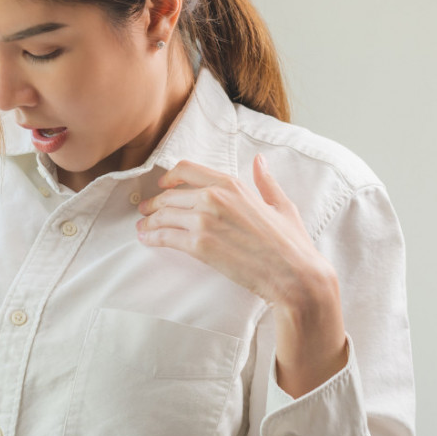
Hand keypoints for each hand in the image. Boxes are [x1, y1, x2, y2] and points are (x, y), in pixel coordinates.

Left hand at [135, 154, 324, 306]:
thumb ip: (266, 181)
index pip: (186, 170)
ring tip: (142, 227)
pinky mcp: (200, 245)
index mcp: (232, 184)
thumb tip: (259, 161)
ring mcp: (205, 220)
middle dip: (154, 203)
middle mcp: (214, 197)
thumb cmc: (291, 243)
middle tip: (146, 211)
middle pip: (170, 195)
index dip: (168, 177)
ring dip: (149, 221)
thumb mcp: (282, 204)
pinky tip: (146, 240)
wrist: (295, 274)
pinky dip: (152, 237)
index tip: (161, 185)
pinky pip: (166, 237)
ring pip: (164, 215)